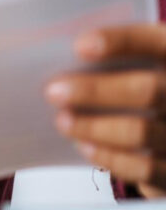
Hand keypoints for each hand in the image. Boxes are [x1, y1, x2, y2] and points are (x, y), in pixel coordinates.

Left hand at [46, 23, 165, 197]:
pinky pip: (144, 168)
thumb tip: (60, 55)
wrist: (165, 128)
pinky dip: (109, 157)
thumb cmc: (139, 86)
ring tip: (63, 121)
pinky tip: (84, 145)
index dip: (120, 41)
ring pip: (141, 131)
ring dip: (94, 127)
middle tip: (54, 91)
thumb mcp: (137, 63)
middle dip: (95, 91)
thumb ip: (114, 56)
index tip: (80, 46)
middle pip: (147, 90)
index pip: (154, 42)